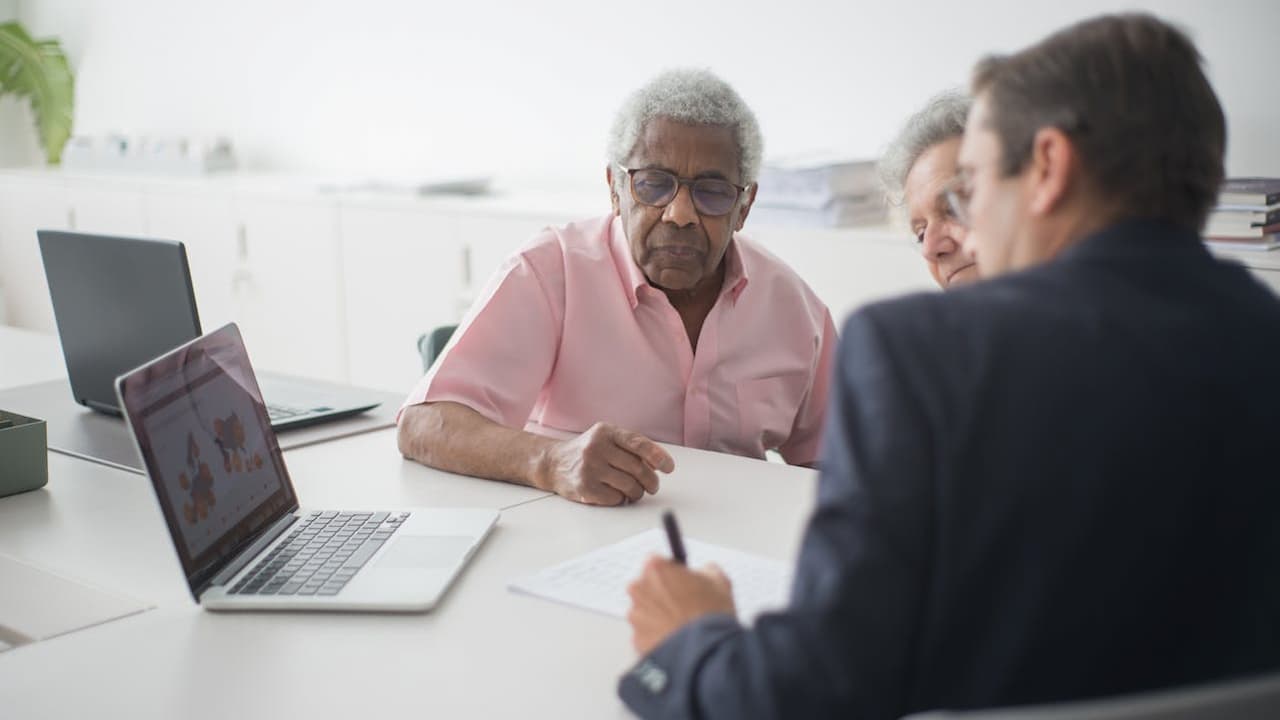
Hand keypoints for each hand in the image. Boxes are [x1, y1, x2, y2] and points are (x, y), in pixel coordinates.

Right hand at [536, 422, 674, 505]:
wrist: (554, 463)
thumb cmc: (589, 452)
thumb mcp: (608, 439)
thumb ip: (632, 447)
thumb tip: (660, 463)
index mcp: (606, 432)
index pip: (638, 443)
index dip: (658, 456)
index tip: (669, 468)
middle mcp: (596, 448)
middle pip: (637, 469)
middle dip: (651, 481)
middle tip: (653, 486)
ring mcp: (589, 468)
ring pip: (629, 486)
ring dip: (638, 492)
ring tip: (635, 491)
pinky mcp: (585, 488)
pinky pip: (616, 498)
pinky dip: (622, 499)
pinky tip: (616, 494)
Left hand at [627, 556, 735, 655]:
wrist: (704, 653)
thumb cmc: (709, 618)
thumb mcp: (720, 582)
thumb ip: (707, 570)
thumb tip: (706, 572)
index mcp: (656, 569)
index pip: (658, 562)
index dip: (673, 573)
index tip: (681, 581)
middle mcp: (639, 590)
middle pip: (647, 586)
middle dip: (663, 594)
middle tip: (684, 605)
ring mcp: (635, 616)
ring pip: (645, 611)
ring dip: (658, 616)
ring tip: (681, 626)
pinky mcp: (636, 640)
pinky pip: (645, 634)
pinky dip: (656, 636)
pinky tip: (675, 639)